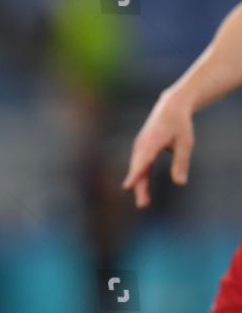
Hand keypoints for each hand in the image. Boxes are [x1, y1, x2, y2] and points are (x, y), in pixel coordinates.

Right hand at [122, 90, 193, 208]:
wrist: (170, 107)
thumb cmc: (179, 125)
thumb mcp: (185, 143)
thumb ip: (181, 162)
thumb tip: (180, 183)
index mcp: (151, 142)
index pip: (142, 161)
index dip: (135, 174)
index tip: (128, 186)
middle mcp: (141, 145)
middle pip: (138, 169)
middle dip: (139, 187)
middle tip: (143, 205)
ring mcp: (139, 147)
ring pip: (137, 169)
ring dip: (139, 186)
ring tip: (144, 203)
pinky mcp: (141, 150)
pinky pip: (139, 166)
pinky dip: (140, 178)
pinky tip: (143, 191)